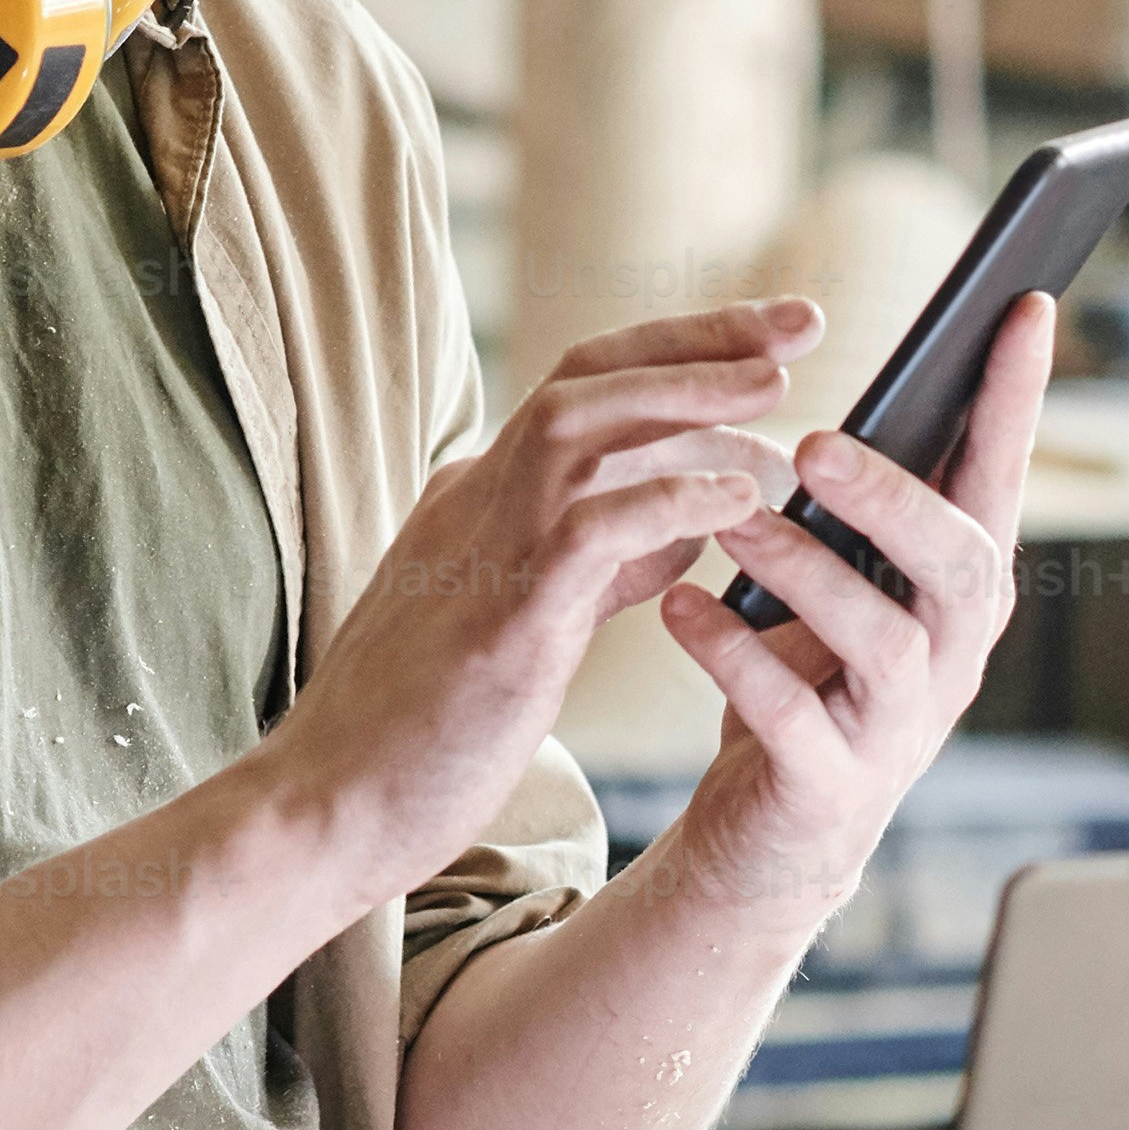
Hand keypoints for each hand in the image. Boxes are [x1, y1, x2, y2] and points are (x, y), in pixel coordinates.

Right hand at [277, 300, 815, 879]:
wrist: (326, 809)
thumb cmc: (421, 730)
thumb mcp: (520, 621)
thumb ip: (595, 565)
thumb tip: (680, 527)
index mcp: (476, 498)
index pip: (585, 389)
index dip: (678, 354)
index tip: (767, 345)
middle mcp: (474, 499)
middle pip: (590, 373)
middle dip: (700, 338)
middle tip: (802, 320)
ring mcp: (481, 550)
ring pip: (583, 422)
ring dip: (688, 393)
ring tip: (778, 385)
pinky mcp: (501, 617)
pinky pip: (593, 529)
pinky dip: (670, 501)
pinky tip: (738, 500)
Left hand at [653, 291, 1052, 922]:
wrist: (769, 837)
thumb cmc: (807, 680)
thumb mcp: (841, 584)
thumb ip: (858, 511)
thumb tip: (850, 397)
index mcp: (958, 587)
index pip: (1001, 477)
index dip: (1017, 396)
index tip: (1024, 304)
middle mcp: (952, 654)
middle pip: (964, 565)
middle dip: (897, 498)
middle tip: (820, 443)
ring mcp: (900, 726)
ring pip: (884, 638)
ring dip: (805, 569)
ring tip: (732, 519)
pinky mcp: (832, 785)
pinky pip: (792, 716)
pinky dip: (735, 655)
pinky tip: (680, 607)